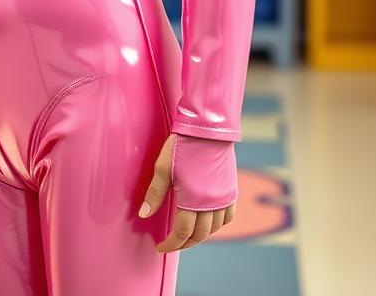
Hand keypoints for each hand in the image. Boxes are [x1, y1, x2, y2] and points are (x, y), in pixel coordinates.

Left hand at [138, 133, 234, 251]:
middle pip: (199, 235)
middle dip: (185, 243)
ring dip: (200, 235)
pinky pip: (227, 216)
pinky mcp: (231, 189)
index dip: (171, 244)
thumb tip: (144, 214)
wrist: (208, 128)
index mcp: (194, 199)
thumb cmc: (183, 145)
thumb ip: (155, 193)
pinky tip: (207, 221)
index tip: (161, 247)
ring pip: (214, 228)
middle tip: (172, 243)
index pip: (182, 233)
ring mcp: (224, 197)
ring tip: (187, 234)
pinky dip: (217, 224)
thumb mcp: (163, 167)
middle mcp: (212, 203)